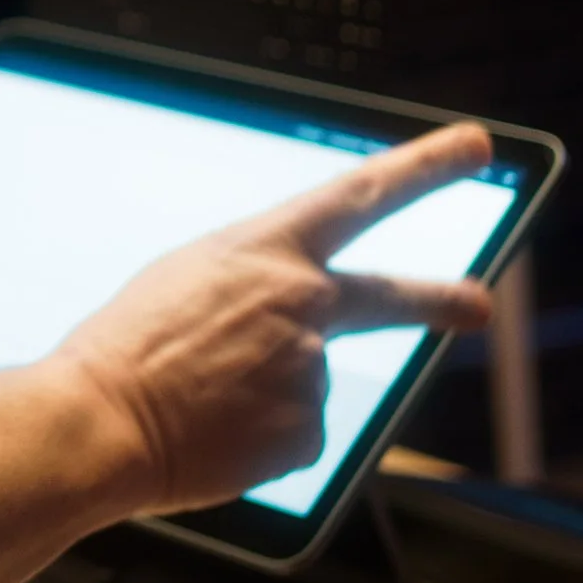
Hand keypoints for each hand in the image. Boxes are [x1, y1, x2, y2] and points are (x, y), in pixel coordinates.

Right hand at [58, 122, 496, 515]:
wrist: (102, 421)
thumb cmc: (129, 344)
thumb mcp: (190, 275)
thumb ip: (256, 281)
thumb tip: (296, 318)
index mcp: (267, 247)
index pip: (362, 192)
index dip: (426, 166)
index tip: (476, 146)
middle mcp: (304, 301)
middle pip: (391, 297)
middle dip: (442, 299)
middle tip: (479, 306)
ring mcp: (312, 368)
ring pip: (301, 381)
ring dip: (259, 393)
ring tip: (201, 397)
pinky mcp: (306, 432)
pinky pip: (289, 432)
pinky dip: (255, 436)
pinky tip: (213, 430)